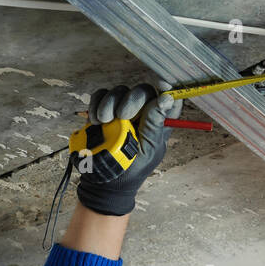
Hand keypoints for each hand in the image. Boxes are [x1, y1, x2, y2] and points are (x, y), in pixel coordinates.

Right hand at [76, 80, 182, 215]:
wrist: (103, 181)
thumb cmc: (130, 169)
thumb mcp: (147, 149)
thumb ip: (155, 124)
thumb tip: (166, 98)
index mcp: (158, 124)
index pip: (169, 101)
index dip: (168, 90)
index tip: (162, 84)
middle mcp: (142, 114)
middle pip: (143, 91)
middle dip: (132, 99)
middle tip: (123, 115)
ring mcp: (121, 111)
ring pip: (120, 91)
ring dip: (110, 102)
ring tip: (104, 121)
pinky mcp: (103, 111)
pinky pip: (101, 96)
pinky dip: (97, 104)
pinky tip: (96, 120)